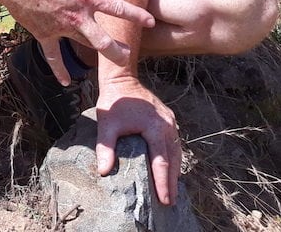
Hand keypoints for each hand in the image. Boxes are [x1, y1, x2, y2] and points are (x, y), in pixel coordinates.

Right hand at [0, 0, 153, 83]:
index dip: (135, 14)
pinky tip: (65, 82)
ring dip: (99, 51)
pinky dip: (59, 70)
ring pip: (85, 45)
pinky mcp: (45, 35)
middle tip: (128, 53)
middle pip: (103, 39)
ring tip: (114, 59)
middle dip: (118, 49)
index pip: (117, 7)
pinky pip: (53, 56)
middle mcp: (78, 16)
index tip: (149, 21)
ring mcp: (61, 27)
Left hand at [95, 77, 180, 205]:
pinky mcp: (168, 119)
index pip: (162, 162)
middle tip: (170, 202)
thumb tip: (103, 171)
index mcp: (156, 129)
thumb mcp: (107, 124)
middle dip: (172, 182)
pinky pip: (174, 142)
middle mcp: (168, 126)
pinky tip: (169, 168)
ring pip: (177, 152)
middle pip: (174, 160)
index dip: (163, 183)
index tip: (165, 200)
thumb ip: (106, 148)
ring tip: (171, 190)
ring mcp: (170, 122)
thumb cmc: (113, 101)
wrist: (121, 79)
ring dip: (174, 171)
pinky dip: (173, 157)